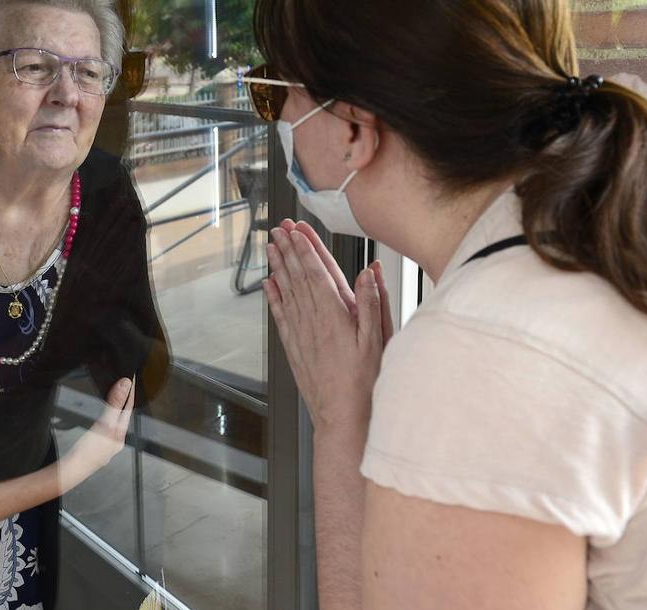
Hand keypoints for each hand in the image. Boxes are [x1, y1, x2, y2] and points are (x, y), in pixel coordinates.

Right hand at [59, 377, 134, 492]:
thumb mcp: (104, 424)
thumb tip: (125, 385)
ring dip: (115, 409)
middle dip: (124, 400)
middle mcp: (115, 440)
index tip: (130, 377)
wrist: (71, 471)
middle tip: (124, 384)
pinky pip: (104, 428)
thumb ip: (115, 404)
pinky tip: (100, 419)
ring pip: (114, 422)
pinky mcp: (95, 447)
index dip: (129, 392)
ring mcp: (105, 445)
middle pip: (123, 416)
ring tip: (115, 397)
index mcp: (120, 434)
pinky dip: (105, 418)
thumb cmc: (88, 452)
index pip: (128, 408)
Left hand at [263, 220, 393, 432]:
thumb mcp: (377, 341)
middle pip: (298, 277)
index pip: (317, 273)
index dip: (307, 249)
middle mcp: (313, 321)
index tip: (298, 231)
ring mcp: (301, 333)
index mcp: (335, 316)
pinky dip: (274, 297)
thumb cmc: (364, 382)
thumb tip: (370, 272)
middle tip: (279, 228)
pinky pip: (281, 315)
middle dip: (289, 250)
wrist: (342, 417)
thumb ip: (372, 304)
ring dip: (279, 267)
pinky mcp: (295, 347)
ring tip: (272, 247)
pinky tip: (269, 284)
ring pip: (287, 292)